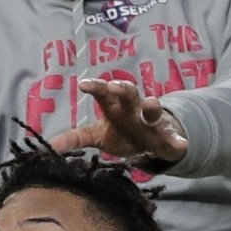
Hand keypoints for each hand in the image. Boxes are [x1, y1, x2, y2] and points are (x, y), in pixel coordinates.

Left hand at [49, 77, 187, 164]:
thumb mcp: (96, 136)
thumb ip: (75, 138)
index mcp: (115, 107)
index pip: (103, 93)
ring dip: (152, 107)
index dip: (95, 87)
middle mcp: (133, 109)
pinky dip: (178, 141)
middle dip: (122, 88)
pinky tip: (182, 144)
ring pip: (153, 111)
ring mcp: (152, 122)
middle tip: (114, 86)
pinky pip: (173, 139)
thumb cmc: (120, 133)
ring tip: (151, 103)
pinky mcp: (167, 137)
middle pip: (129, 93)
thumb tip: (48, 146)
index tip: (83, 84)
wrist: (152, 142)